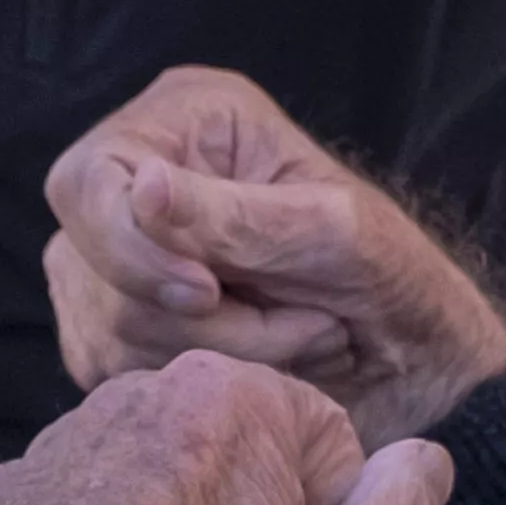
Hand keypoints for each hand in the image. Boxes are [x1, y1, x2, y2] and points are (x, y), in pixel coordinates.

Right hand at [43, 66, 505, 438]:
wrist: (417, 362)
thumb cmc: (393, 275)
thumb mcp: (328, 231)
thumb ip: (231, 216)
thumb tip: (139, 188)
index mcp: (184, 119)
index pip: (88, 181)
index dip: (129, 248)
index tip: (206, 291)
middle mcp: (135, 180)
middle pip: (95, 267)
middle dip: (205, 316)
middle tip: (306, 321)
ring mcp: (118, 260)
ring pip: (108, 331)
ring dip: (216, 354)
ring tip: (300, 342)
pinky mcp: (118, 330)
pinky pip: (115, 374)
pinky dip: (194, 384)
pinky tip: (258, 370)